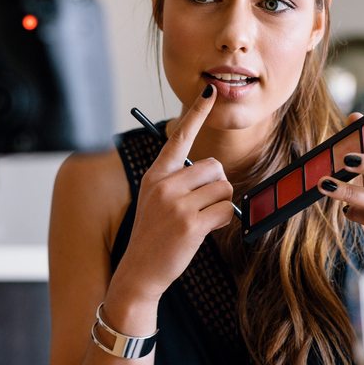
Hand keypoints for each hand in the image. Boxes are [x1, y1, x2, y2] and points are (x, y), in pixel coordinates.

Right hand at [112, 86, 235, 304]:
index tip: (208, 91)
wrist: (138, 272)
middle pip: (215, 167)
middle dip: (218, 187)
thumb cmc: (153, 237)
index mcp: (155, 174)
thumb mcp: (156, 201)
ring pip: (223, 188)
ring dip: (221, 205)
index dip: (196, 113)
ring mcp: (176, 203)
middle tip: (204, 206)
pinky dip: (223, 221)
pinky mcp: (190, 224)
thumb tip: (215, 174)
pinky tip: (207, 231)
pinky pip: (225, 210)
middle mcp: (164, 184)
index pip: (179, 137)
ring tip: (202, 220)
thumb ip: (177, 183)